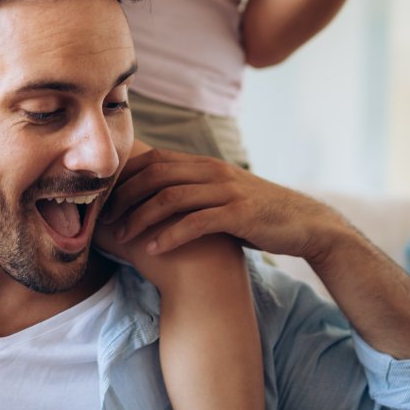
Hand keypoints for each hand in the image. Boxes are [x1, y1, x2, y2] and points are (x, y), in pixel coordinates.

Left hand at [101, 149, 341, 260]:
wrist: (303, 223)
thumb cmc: (257, 214)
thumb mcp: (222, 194)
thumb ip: (193, 191)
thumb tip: (155, 199)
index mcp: (205, 164)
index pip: (154, 160)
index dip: (125, 178)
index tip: (106, 201)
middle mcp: (213, 171)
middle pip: (155, 176)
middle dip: (125, 198)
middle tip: (106, 221)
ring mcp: (226, 190)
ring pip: (170, 198)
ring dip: (140, 218)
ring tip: (122, 238)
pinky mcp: (238, 214)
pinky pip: (196, 222)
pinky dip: (170, 235)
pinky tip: (153, 249)